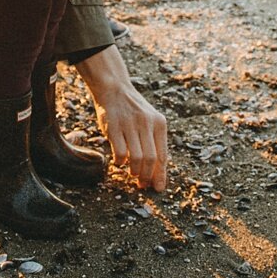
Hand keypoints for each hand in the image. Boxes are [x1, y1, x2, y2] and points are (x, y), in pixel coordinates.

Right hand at [78, 47, 168, 191]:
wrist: (114, 89)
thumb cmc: (132, 110)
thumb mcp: (149, 121)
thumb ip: (154, 142)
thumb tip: (156, 172)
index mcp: (159, 123)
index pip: (162, 155)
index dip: (160, 174)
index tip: (158, 188)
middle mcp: (147, 123)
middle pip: (150, 159)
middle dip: (147, 176)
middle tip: (141, 184)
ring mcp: (130, 125)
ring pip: (136, 158)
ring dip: (134, 170)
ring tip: (131, 172)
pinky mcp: (114, 127)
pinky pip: (120, 152)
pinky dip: (120, 162)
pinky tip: (119, 162)